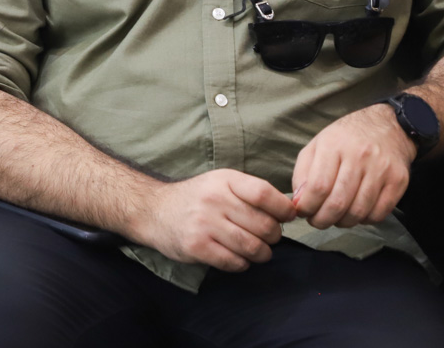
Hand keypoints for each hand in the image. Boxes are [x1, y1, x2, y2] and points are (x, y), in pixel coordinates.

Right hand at [132, 169, 295, 271]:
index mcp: (224, 180)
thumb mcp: (220, 182)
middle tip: (267, 238)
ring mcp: (204, 223)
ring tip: (256, 251)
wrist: (153, 210)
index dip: (283, 209)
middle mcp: (214, 200)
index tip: (287, 217)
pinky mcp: (196, 246)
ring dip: (261, 254)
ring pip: (252, 247)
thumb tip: (289, 210)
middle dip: (273, 237)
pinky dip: (242, 264)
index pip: (264, 193)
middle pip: (264, 225)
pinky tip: (236, 258)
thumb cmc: (196, 198)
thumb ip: (250, 192)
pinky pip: (234, 262)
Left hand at [291, 103, 415, 229]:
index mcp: (334, 145)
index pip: (318, 186)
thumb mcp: (317, 145)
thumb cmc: (346, 139)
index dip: (307, 206)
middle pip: (338, 203)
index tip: (303, 212)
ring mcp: (381, 169)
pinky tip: (356, 213)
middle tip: (317, 221)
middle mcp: (359, 156)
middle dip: (322, 220)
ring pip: (358, 211)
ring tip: (335, 218)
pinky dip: (364, 220)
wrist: (388, 126)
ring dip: (342, 222)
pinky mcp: (398, 181)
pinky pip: (379, 213)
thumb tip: (299, 202)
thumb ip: (303, 172)